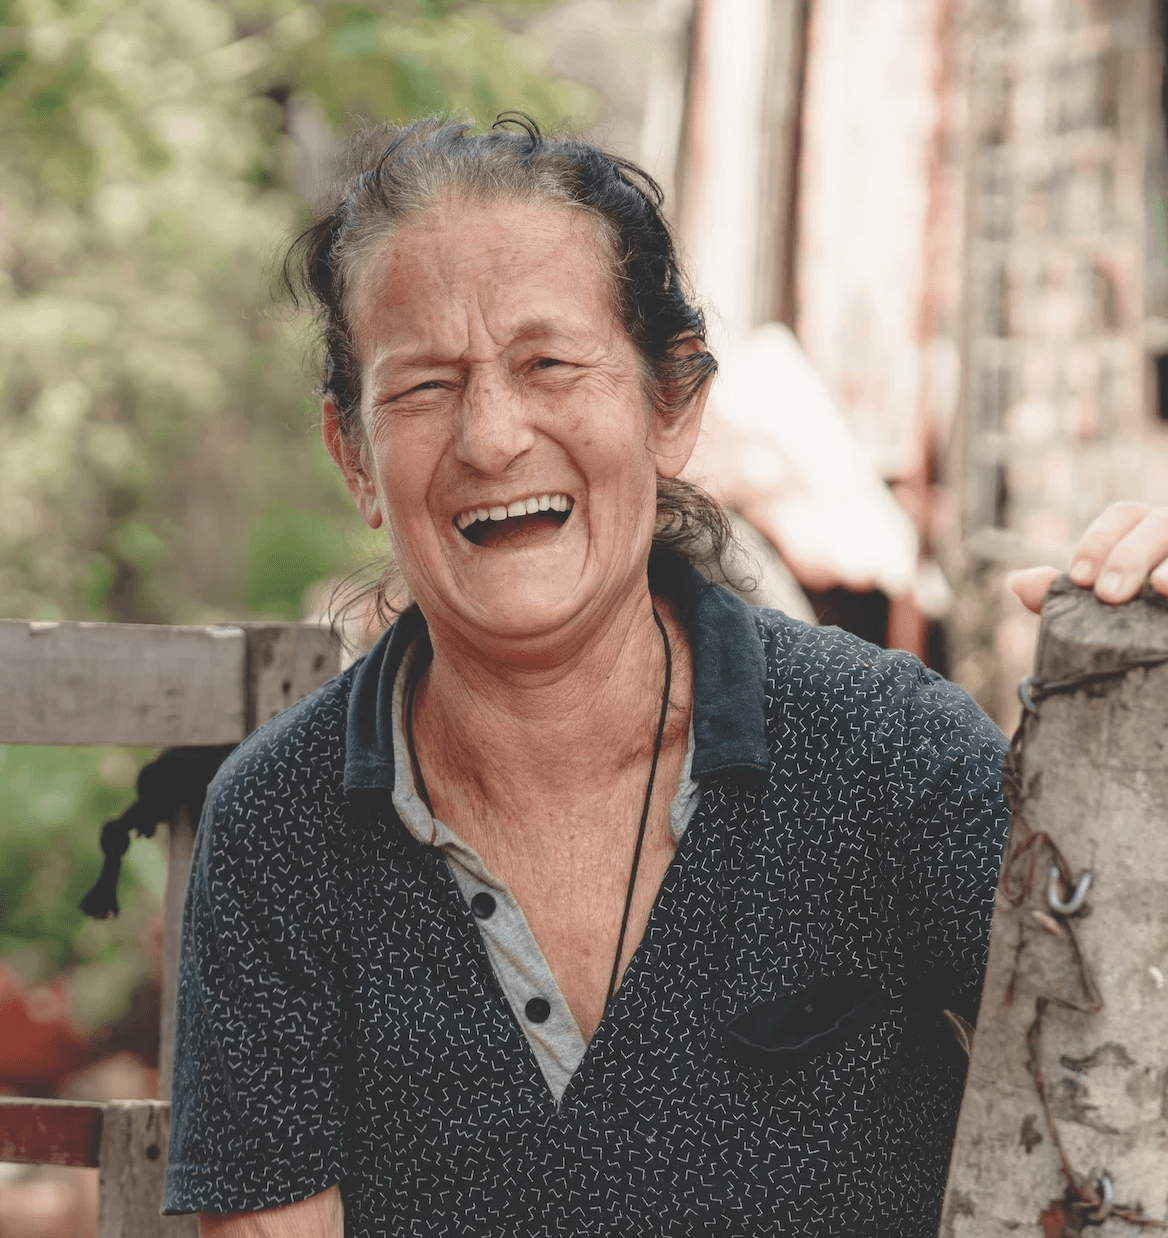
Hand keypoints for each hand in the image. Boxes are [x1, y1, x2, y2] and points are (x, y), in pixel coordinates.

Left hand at [1007, 502, 1167, 613]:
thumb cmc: (1138, 620)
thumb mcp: (1101, 609)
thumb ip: (1062, 598)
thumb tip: (1016, 582)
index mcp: (1148, 529)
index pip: (1124, 516)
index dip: (1099, 542)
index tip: (1077, 579)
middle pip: (1160, 523)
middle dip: (1132, 554)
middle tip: (1109, 594)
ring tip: (1162, 588)